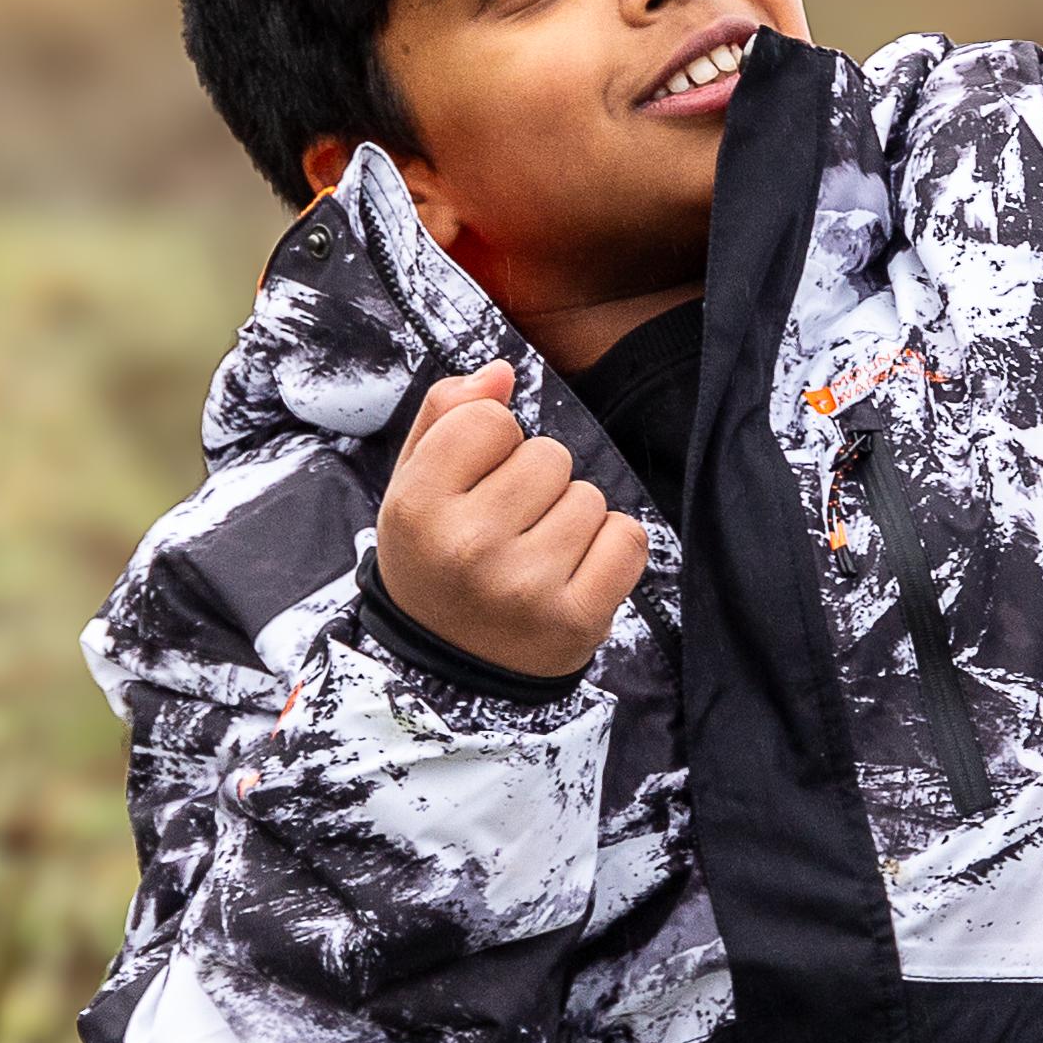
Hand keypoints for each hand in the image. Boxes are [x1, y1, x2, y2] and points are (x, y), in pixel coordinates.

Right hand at [375, 362, 651, 677]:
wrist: (445, 670)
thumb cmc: (435, 559)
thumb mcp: (414, 486)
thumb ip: (445, 416)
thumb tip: (500, 371)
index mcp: (416, 508)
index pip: (491, 419)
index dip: (491, 445)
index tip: (474, 486)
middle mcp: (467, 548)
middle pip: (549, 455)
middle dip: (535, 483)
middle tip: (505, 530)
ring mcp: (524, 588)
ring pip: (589, 497)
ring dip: (570, 519)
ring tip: (532, 557)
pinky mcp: (575, 621)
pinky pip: (628, 538)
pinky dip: (610, 549)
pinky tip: (571, 574)